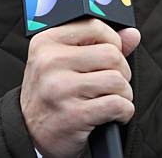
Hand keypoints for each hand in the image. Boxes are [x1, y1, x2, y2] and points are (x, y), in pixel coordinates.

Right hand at [20, 18, 140, 157]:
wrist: (29, 134)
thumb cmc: (51, 92)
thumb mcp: (65, 61)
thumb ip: (98, 43)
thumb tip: (132, 34)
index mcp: (47, 41)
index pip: (94, 27)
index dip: (112, 40)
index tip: (112, 54)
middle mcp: (50, 62)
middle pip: (111, 54)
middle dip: (121, 70)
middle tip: (113, 82)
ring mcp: (61, 88)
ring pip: (117, 80)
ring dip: (124, 93)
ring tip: (112, 98)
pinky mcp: (73, 115)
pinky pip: (117, 105)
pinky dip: (124, 111)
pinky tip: (114, 114)